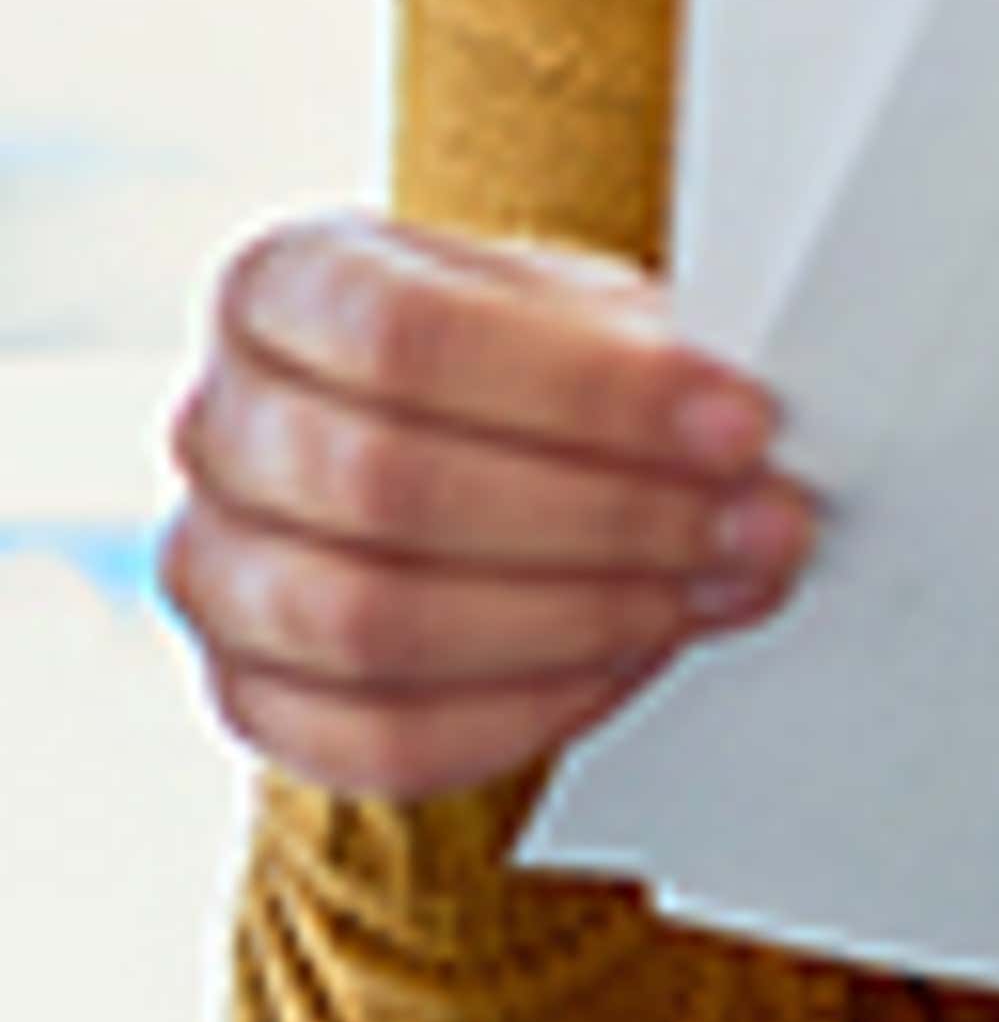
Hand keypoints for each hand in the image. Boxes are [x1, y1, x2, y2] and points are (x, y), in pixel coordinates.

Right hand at [162, 212, 814, 801]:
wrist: (478, 430)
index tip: (738, 422)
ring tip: (719, 585)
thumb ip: (645, 347)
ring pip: (375, 624)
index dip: (584, 390)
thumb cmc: (533, 352)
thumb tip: (744, 419)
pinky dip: (532, 707)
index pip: (407, 334)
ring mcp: (215, 571)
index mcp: (286, 282)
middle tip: (759, 519)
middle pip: (389, 484)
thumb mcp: (585, 304)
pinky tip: (639, 653)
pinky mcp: (253, 697)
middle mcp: (221, 423)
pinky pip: (380, 739)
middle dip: (607, 514)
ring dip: (584, 615)